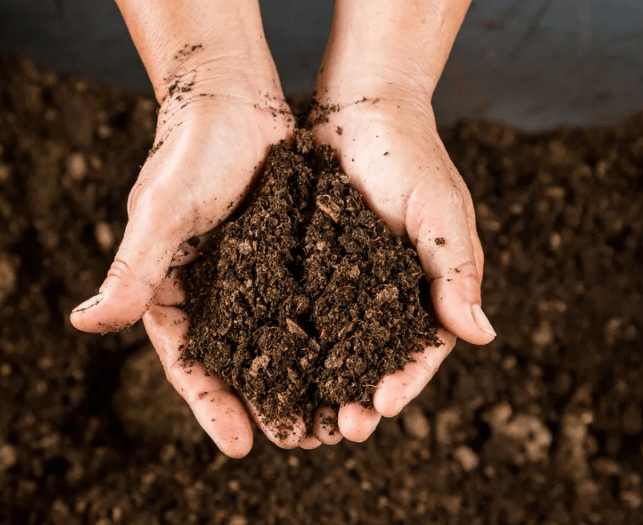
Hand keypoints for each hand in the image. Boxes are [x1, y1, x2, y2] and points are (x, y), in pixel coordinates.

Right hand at [69, 46, 325, 454]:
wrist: (232, 97)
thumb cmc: (189, 151)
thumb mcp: (162, 213)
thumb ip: (132, 270)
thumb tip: (84, 324)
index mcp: (171, 289)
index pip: (188, 361)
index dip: (210, 405)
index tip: (239, 447)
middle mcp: (212, 289)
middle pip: (236, 361)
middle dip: (262, 403)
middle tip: (296, 441)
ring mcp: (251, 274)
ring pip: (275, 338)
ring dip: (298, 377)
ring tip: (327, 415)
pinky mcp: (284, 253)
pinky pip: (303, 300)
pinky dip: (322, 331)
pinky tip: (348, 357)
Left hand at [308, 53, 495, 444]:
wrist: (359, 109)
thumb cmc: (409, 155)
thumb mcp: (440, 211)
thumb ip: (455, 270)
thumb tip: (481, 335)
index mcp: (424, 287)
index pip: (420, 348)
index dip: (404, 381)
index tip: (381, 408)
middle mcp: (383, 292)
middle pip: (373, 358)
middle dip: (358, 396)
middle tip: (338, 429)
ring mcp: (343, 281)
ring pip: (333, 345)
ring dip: (320, 383)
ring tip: (303, 417)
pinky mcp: (307, 264)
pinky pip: (298, 309)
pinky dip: (289, 342)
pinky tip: (270, 367)